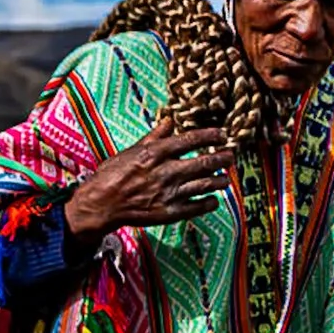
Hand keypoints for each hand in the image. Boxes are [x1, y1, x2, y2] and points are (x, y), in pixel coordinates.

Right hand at [62, 112, 233, 239]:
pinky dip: (210, 202)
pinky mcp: (170, 212)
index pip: (190, 140)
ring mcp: (170, 193)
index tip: (222, 135)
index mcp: (155, 153)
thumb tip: (169, 120)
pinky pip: (198, 207)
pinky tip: (214, 199)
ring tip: (226, 178)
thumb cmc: (112, 174)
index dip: (210, 136)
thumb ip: (154, 137)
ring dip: (220, 180)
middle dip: (222, 158)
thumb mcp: (131, 150)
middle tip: (232, 155)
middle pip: (204, 163)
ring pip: (206, 185)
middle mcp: (166, 172)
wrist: (102, 204)